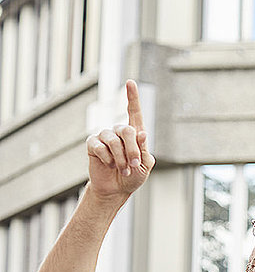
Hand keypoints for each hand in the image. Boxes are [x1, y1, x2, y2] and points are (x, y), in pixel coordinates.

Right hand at [85, 80, 153, 198]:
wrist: (116, 189)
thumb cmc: (133, 176)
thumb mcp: (144, 165)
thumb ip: (144, 150)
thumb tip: (142, 133)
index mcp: (134, 134)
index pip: (134, 112)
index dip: (132, 97)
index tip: (130, 82)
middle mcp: (119, 132)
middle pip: (126, 130)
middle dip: (132, 149)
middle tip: (134, 165)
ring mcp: (105, 137)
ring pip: (113, 140)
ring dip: (121, 158)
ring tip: (123, 169)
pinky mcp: (93, 145)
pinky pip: (99, 147)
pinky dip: (108, 159)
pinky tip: (109, 165)